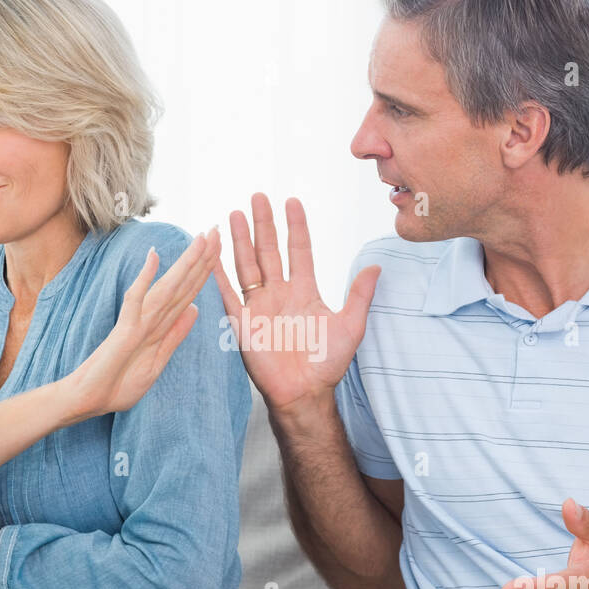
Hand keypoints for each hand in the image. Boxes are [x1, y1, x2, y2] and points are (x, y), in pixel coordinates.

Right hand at [67, 228, 221, 417]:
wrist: (89, 399)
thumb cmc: (119, 383)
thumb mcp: (158, 361)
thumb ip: (175, 334)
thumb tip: (194, 309)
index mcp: (161, 325)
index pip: (188, 292)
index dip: (205, 270)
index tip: (219, 247)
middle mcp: (151, 317)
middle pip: (182, 283)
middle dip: (202, 258)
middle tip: (217, 229)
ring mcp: (138, 321)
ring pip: (167, 286)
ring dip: (184, 263)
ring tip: (201, 239)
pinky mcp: (124, 330)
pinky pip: (136, 301)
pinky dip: (145, 279)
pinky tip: (153, 257)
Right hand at [211, 193, 380, 414]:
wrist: (304, 392)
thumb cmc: (327, 363)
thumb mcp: (351, 325)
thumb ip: (360, 294)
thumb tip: (376, 266)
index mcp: (304, 291)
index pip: (298, 250)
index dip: (295, 227)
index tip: (291, 202)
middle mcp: (279, 293)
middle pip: (268, 251)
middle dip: (263, 224)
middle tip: (258, 196)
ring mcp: (259, 306)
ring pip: (247, 265)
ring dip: (241, 240)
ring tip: (235, 214)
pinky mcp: (242, 322)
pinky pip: (228, 293)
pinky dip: (218, 273)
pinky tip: (212, 252)